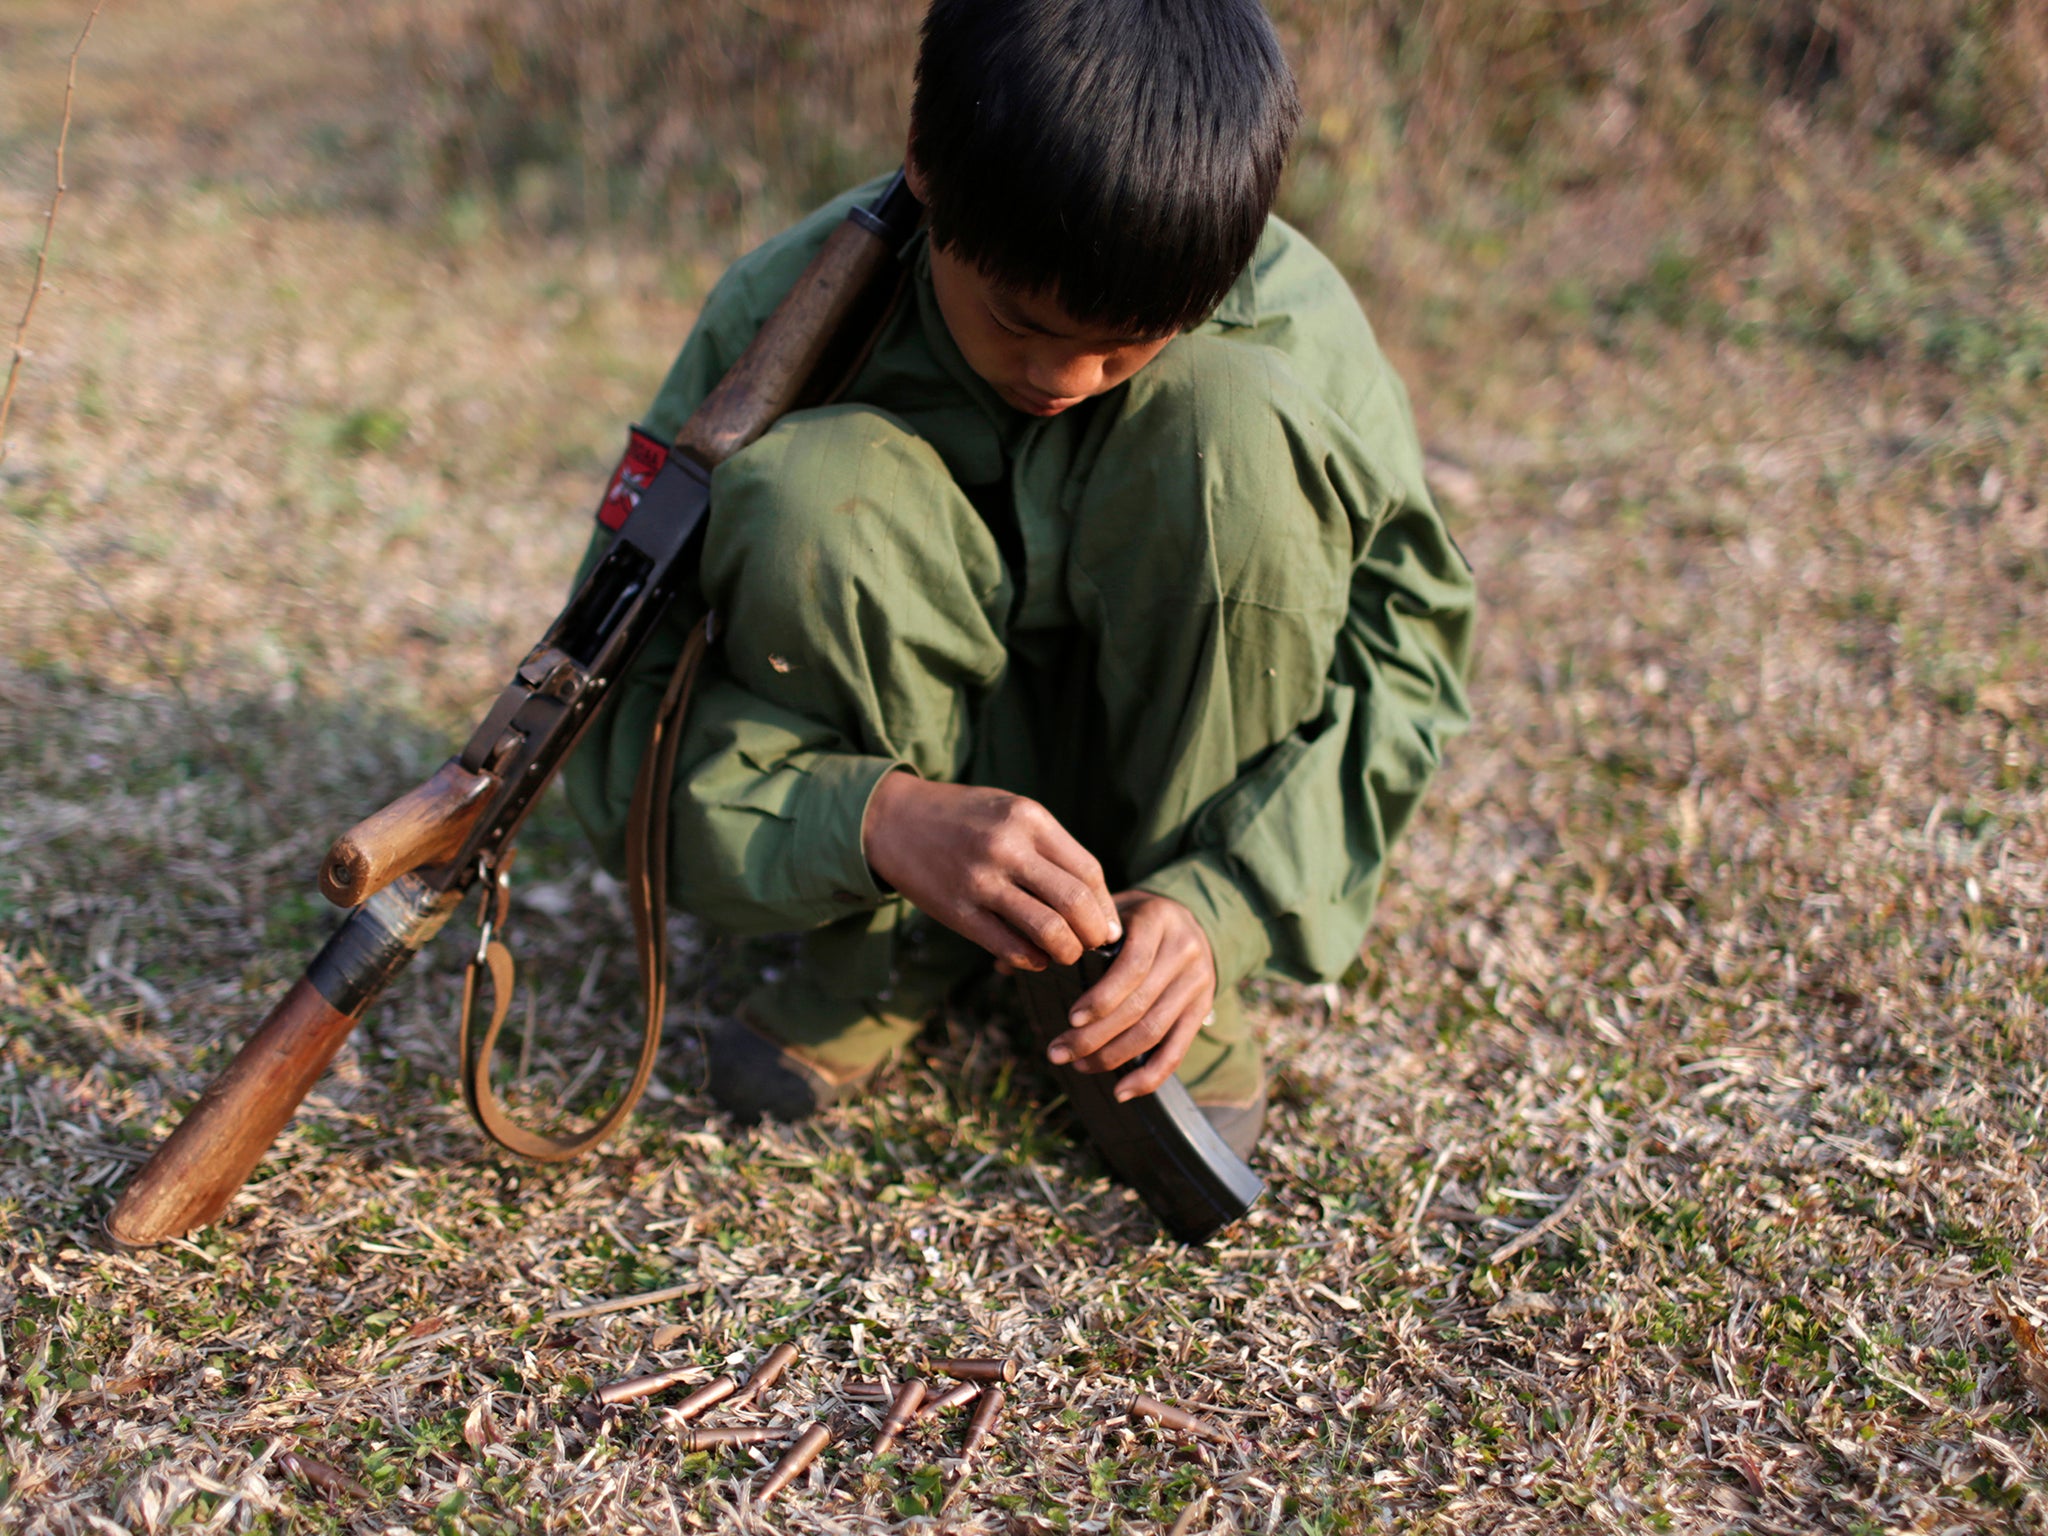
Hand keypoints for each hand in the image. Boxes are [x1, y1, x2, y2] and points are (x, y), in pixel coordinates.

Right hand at [862, 772, 1121, 970]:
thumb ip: (1052, 848)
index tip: (1108, 925)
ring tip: (1066, 954)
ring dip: (1067, 952)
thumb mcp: (1013, 812)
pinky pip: (1008, 947)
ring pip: (1047, 930)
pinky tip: (1034, 958)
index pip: (1088, 871)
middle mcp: (1008, 848)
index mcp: (1030, 818)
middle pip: (1075, 902)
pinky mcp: (956, 911)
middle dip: (1094, 934)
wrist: (895, 819)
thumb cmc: (966, 817)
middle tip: (1094, 945)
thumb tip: (1097, 902)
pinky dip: (1031, 960)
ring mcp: (980, 881)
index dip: (1105, 906)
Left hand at [1047, 891, 1214, 1101]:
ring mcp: (1198, 982)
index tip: (1070, 1018)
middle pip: (1139, 1005)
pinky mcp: (1202, 1009)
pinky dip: (1150, 1076)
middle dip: (1095, 1035)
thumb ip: (1062, 933)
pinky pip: (1177, 1050)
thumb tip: (1002, 964)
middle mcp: (1185, 951)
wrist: (1194, 917)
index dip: (1101, 997)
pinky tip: (1121, 1091)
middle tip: (1057, 1053)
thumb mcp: (1107, 911)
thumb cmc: (1134, 917)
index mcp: (1158, 920)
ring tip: (1079, 1066)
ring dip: (1113, 1056)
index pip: (1132, 966)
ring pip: (1154, 1030)